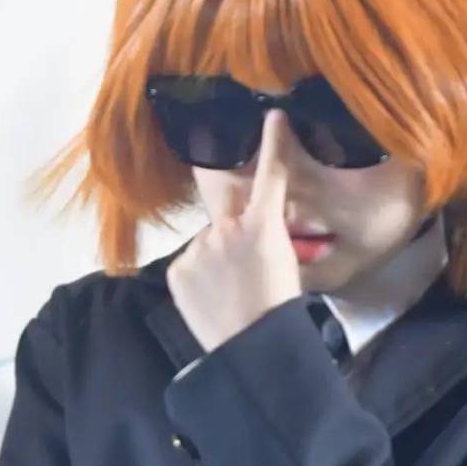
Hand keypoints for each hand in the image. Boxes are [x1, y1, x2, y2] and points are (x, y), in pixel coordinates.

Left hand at [166, 108, 303, 350]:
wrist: (253, 349)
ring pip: (208, 240)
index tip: (273, 116)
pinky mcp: (178, 270)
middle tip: (242, 236)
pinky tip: (212, 299)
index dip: (273, 143)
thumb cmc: (279, 310)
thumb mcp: (288, 264)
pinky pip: (189, 264)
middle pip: (227, 199)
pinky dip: (199, 276)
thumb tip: (256, 230)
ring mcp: (198, 249)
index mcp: (264, 225)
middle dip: (233, 203)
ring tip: (230, 290)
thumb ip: (269, 238)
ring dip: (216, 255)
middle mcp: (227, 228)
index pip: (271, 174)